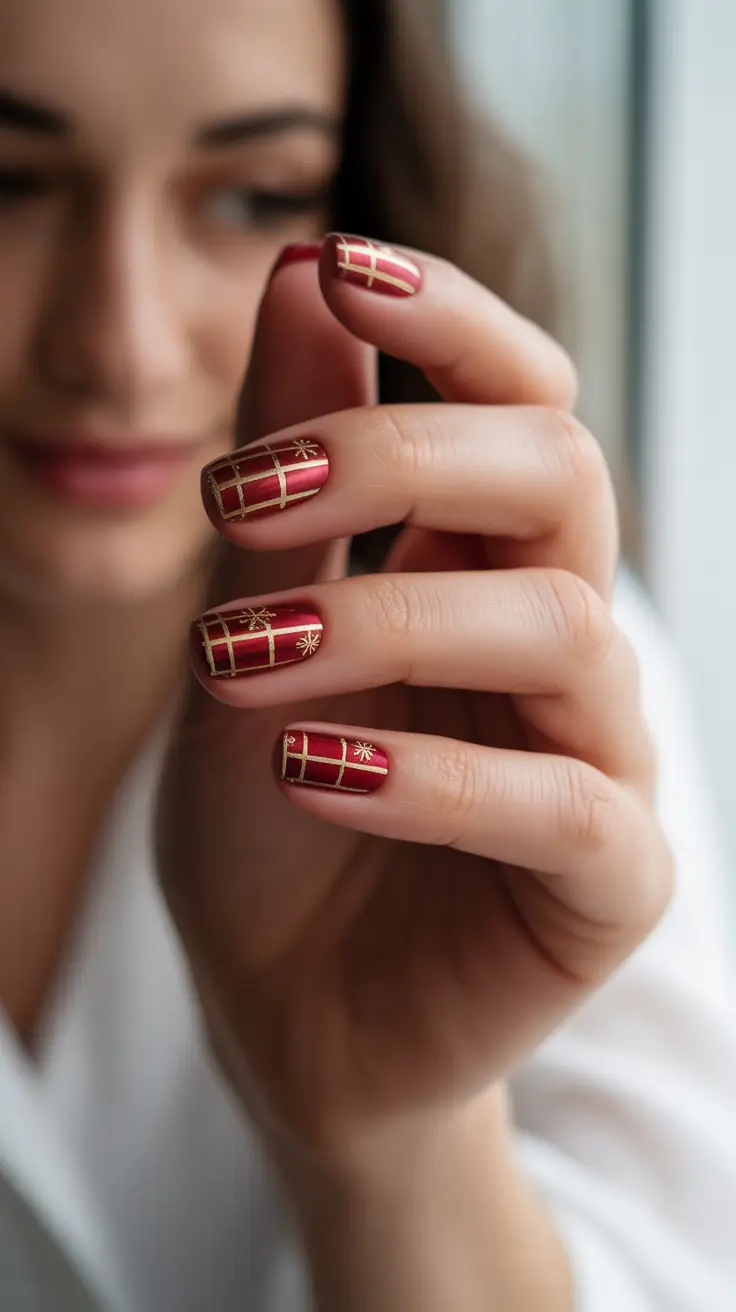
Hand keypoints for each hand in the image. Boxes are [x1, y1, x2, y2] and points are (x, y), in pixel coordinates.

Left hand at [157, 236, 672, 1186]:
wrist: (287, 1012)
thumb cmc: (269, 822)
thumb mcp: (251, 626)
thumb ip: (292, 465)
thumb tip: (304, 268)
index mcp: (479, 565)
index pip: (521, 396)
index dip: (453, 320)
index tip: (340, 264)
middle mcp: (557, 640)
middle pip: (562, 474)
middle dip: (405, 454)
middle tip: (241, 498)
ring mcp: (599, 757)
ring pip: (561, 627)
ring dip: (383, 620)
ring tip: (235, 659)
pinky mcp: (612, 880)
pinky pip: (566, 805)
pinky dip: (431, 780)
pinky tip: (307, 772)